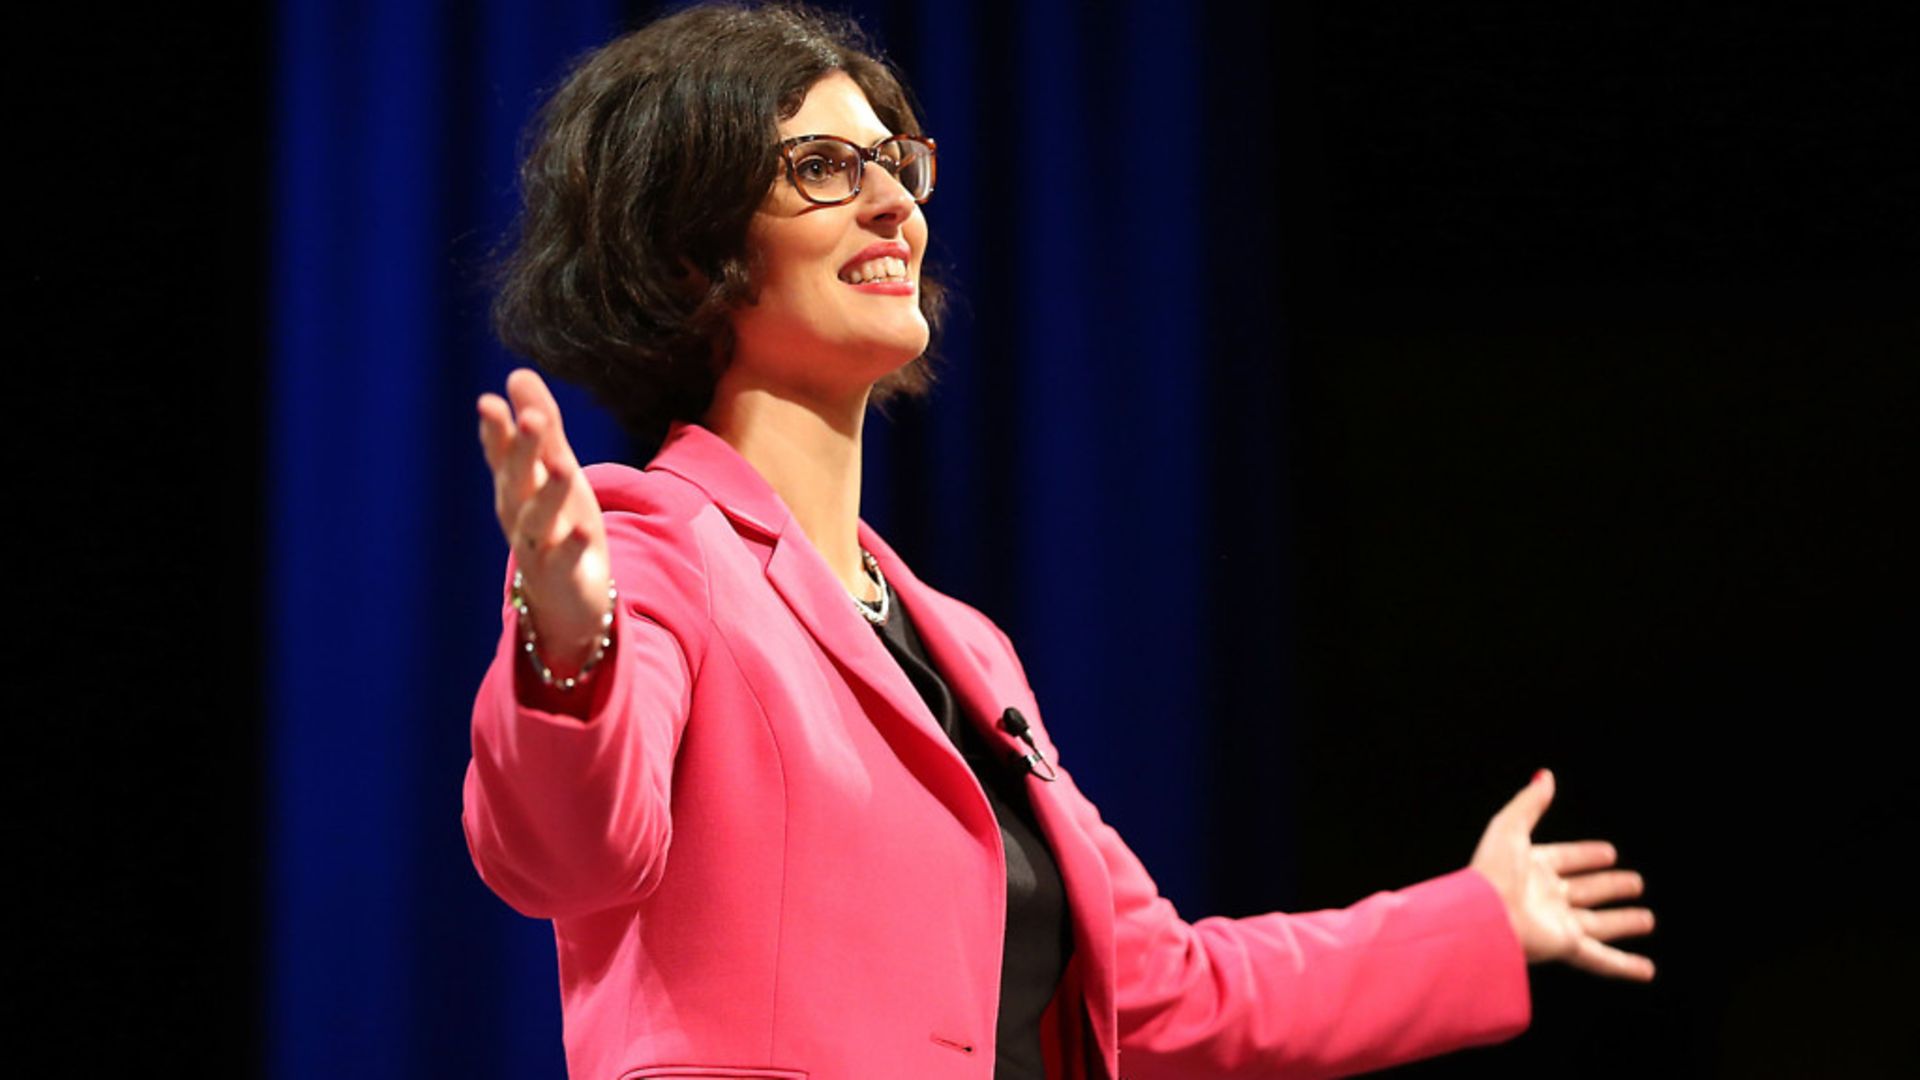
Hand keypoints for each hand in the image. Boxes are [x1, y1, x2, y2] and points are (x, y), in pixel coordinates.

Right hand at [477, 368, 612, 671]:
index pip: (502, 453)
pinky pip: (564, 560)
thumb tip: (518, 372)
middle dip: (522, 450)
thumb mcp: (555, 468)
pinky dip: (572, 546)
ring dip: (549, 491)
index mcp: (516, 485)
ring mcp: (536, 546)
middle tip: (529, 418)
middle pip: (517, 479)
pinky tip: (582, 531)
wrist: (568, 596)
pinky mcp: (559, 576)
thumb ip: (543, 426)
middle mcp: (518, 514)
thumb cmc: (559, 522)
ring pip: (537, 517)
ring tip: (563, 465)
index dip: (496, 430)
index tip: (491, 402)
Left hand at [1470, 769, 1655, 980]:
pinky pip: (1601, 959)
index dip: (1586, 855)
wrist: (1482, 916)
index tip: (1610, 852)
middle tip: (1636, 883)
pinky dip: (1625, 966)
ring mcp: (1556, 923)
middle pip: (1585, 891)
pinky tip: (1647, 970)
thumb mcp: (1510, 827)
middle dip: (1610, 887)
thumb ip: (1530, 802)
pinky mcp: (1565, 946)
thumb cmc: (1491, 871)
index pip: (1565, 859)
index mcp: (1530, 868)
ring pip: (1598, 924)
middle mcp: (1545, 897)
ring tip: (1648, 919)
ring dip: (1623, 922)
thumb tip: (1545, 775)